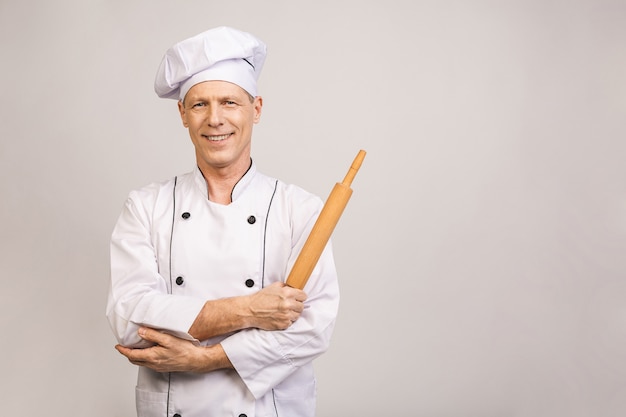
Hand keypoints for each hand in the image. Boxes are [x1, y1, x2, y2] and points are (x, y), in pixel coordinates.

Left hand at [115, 327, 230, 372]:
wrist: (195, 360)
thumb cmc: (184, 350)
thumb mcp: (168, 339)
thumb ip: (153, 335)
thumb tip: (140, 332)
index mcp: (152, 357)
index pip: (132, 354)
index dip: (123, 350)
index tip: (118, 346)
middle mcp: (153, 364)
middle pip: (135, 360)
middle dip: (128, 353)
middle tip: (125, 346)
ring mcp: (158, 366)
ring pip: (141, 362)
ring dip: (136, 355)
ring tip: (135, 347)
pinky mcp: (163, 367)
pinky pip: (149, 363)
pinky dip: (144, 357)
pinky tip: (149, 351)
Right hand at [247, 282, 306, 329]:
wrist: (250, 311)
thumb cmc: (260, 299)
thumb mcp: (273, 287)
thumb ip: (286, 286)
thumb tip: (294, 288)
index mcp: (287, 293)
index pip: (303, 296)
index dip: (300, 297)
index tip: (297, 298)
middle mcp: (288, 304)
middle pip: (302, 306)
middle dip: (296, 305)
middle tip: (289, 305)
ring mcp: (286, 315)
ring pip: (297, 315)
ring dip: (292, 314)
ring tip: (283, 311)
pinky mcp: (283, 324)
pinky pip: (290, 323)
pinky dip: (286, 320)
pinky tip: (279, 316)